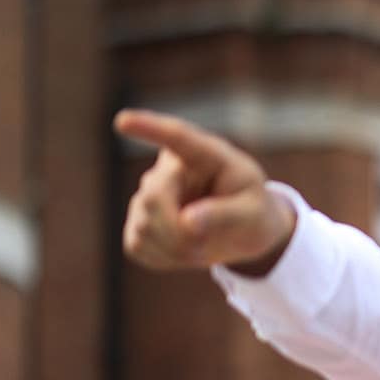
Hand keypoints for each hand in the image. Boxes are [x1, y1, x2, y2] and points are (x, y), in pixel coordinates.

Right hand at [115, 109, 295, 273]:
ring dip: (176, 248)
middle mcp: (169, 169)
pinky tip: (184, 249)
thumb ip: (226, 215)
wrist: (243, 232)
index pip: (175, 137)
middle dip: (179, 232)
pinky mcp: (136, 222)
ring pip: (143, 226)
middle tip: (207, 245)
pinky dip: (164, 258)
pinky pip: (138, 246)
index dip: (148, 128)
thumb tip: (187, 222)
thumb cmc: (253, 213)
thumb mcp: (255, 214)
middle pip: (154, 199)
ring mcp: (147, 195)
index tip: (124, 121)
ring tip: (204, 243)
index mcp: (205, 155)